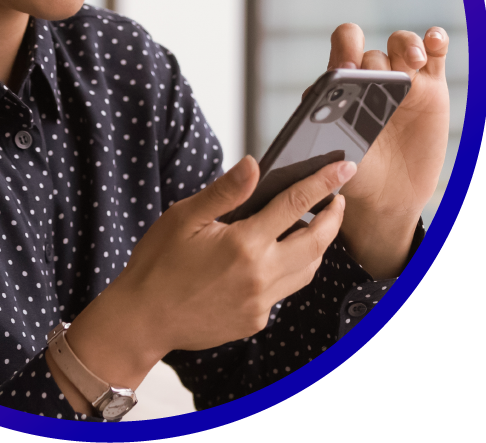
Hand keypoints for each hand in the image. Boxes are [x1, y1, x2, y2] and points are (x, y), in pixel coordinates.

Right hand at [52, 155, 354, 411]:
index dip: (323, 183)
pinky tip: (277, 257)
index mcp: (244, 244)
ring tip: (317, 225)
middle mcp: (260, 275)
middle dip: (334, 218)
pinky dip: (291, 270)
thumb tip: (254, 165)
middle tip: (338, 198)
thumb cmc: (158, 263)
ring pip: (307, 270)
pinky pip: (285, 291)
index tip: (342, 168)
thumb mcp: (185, 216)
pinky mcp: (255, 320)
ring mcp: (260, 303)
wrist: (142, 318)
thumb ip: (226, 191)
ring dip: (319, 246)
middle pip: (316, 242)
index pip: (296, 204)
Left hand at [326, 23, 449, 276]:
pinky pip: (435, 53)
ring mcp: (403, 79)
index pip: (342, 47)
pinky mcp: (432, 87)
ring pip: (403, 43)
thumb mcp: (330, 156)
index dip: (345, 51)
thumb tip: (309, 109)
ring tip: (411, 63)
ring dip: (406, 45)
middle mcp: (371, 76)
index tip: (347, 71)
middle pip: (373, 48)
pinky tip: (433, 41)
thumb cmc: (351, 173)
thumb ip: (319, 133)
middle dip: (373, 60)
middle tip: (376, 77)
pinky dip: (435, 40)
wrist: (386, 197)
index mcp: (343, 85)